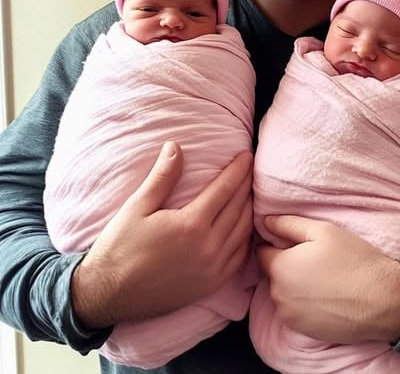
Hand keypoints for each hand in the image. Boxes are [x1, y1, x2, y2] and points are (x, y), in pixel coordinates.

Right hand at [72, 141, 252, 327]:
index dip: (238, 170)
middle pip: (239, 208)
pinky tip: (243, 227)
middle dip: (247, 185)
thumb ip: (162, 177)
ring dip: (249, 209)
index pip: (225, 189)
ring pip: (243, 232)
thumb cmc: (119, 247)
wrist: (107, 295)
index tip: (247, 156)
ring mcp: (212, 269)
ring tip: (249, 192)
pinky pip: (238, 257)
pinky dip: (245, 237)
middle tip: (250, 169)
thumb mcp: (137, 207)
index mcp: (191, 225)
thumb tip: (175, 146)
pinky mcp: (210, 285)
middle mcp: (208, 248)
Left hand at [256, 215, 399, 343]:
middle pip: (273, 274)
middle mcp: (279, 295)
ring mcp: (290, 316)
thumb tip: (265, 222)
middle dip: (286, 266)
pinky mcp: (303, 331)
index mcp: (280, 267)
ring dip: (294, 286)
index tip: (296, 245)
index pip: (262, 252)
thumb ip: (288, 224)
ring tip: (322, 279)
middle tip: (314, 260)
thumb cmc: (353, 259)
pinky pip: (294, 312)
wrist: (382, 299)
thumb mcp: (322, 230)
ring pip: (283, 294)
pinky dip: (304, 304)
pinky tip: (325, 296)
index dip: (277, 245)